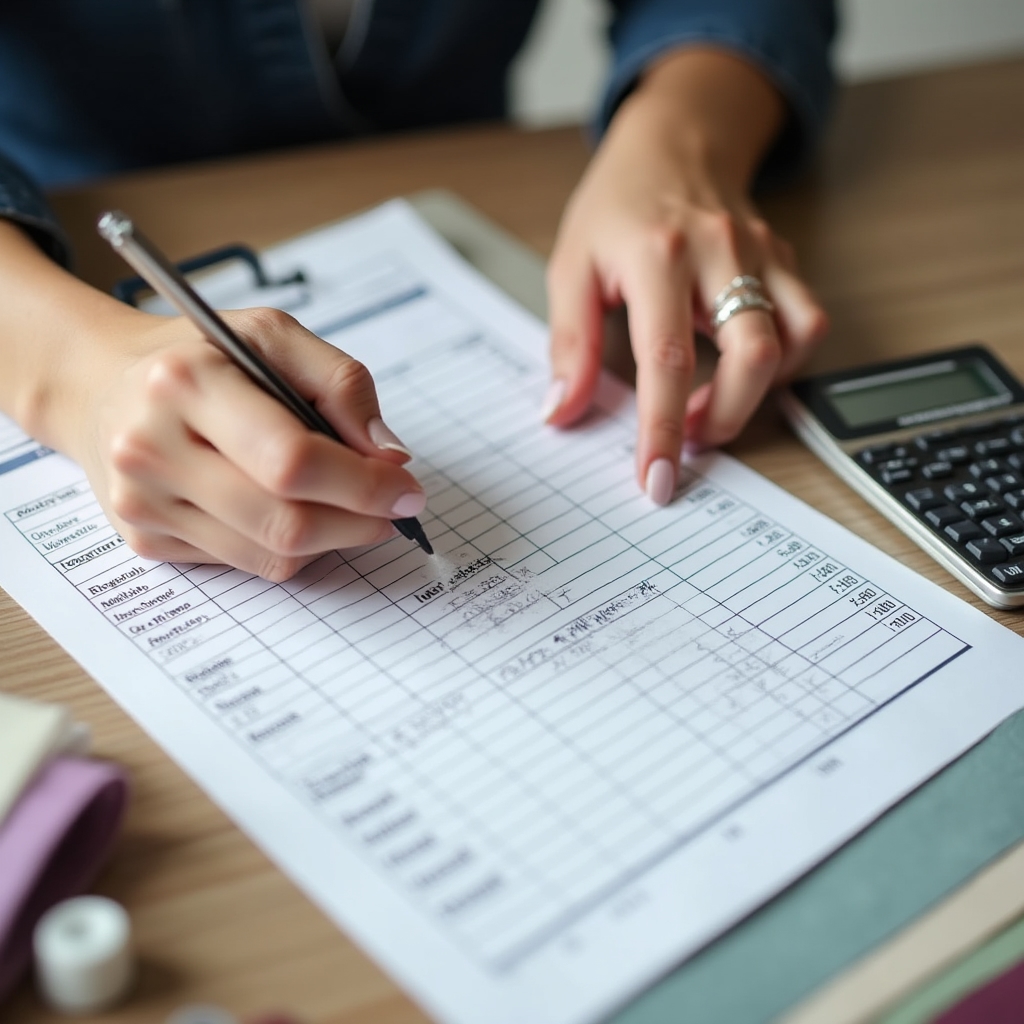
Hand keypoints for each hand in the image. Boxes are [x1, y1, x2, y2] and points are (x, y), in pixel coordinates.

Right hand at [61, 307, 424, 580]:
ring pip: (271, 555)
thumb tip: (389, 454)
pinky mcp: (145, 541)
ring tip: (354, 509)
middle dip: (359, 522)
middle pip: (285, 521)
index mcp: (184, 383)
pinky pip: (246, 564)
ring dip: (333, 539)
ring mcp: (143, 504)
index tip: (407, 486)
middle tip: (394, 508)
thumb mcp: (271, 333)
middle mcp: (151, 449)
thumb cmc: (199, 355)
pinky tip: (295, 510)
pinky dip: (290, 547)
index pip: (291, 460)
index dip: (363, 485)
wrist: (101, 385)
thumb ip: (340, 382)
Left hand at [544, 49, 828, 503]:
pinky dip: (783, 361)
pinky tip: (740, 367)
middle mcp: (719, 252)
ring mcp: (761, 254)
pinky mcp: (784, 259)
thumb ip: (567, 343)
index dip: (662, 429)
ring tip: (708, 407)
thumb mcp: (571, 265)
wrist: (676, 138)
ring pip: (793, 340)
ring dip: (755, 394)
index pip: (665, 360)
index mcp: (656, 255)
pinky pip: (806, 321)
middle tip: (686, 441)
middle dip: (723, 419)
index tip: (656, 479)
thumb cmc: (618, 203)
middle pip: (752, 357)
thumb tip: (561, 412)